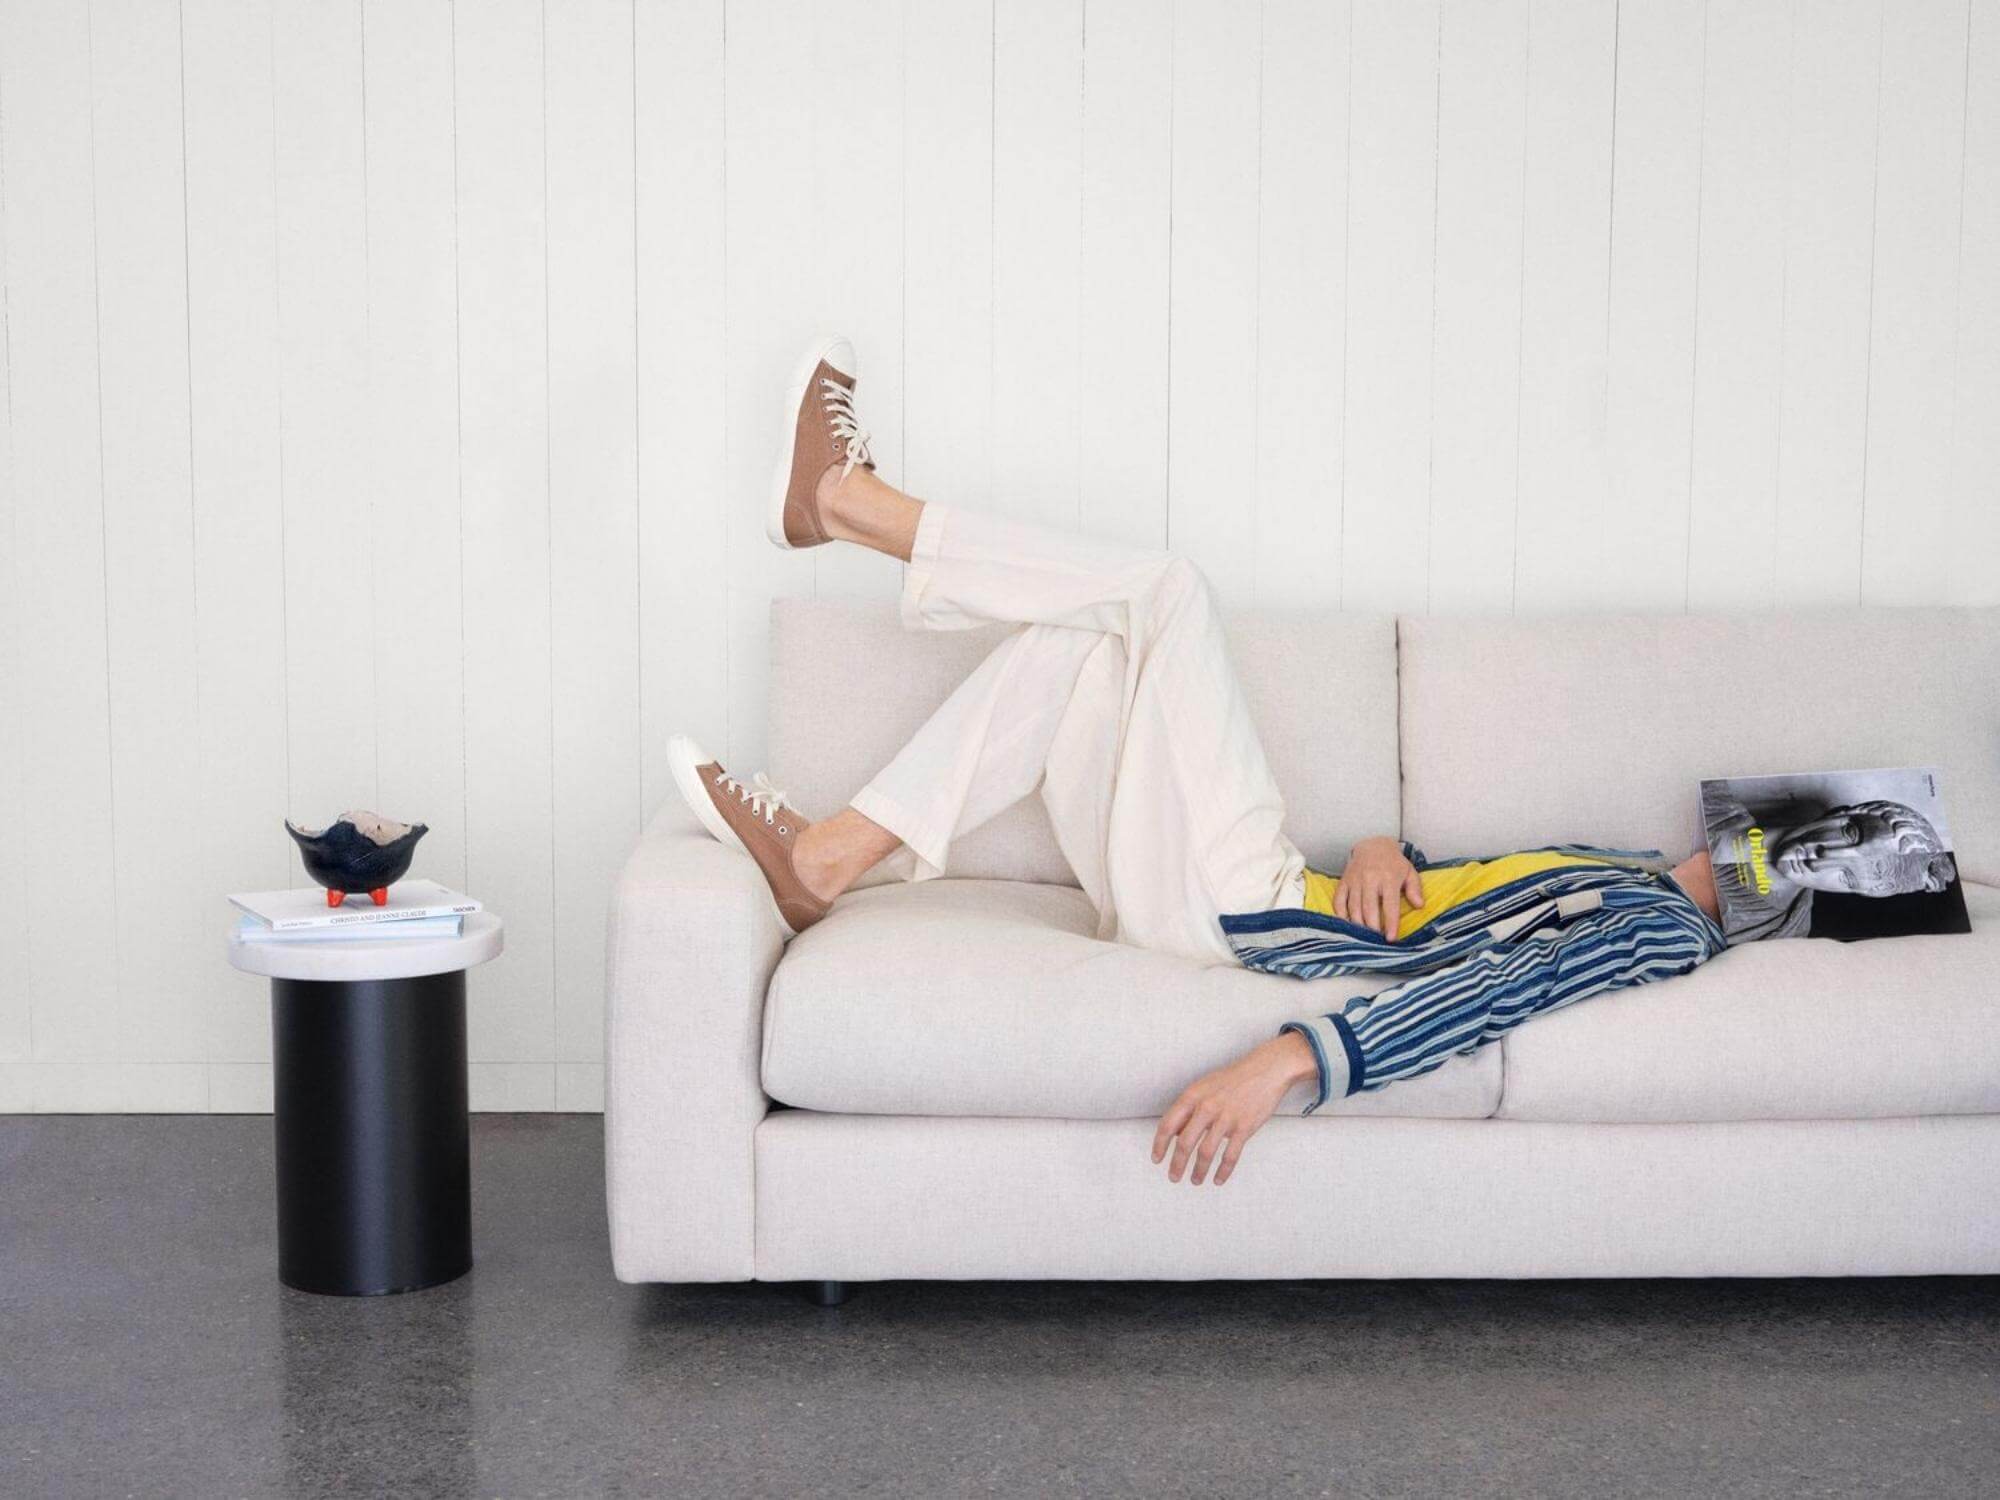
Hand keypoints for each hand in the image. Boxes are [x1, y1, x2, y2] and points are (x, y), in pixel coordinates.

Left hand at [1151, 1033, 1317, 1186]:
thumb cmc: (1232, 1079)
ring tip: (1195, 1180)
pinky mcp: (1244, 1128)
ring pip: (1206, 1153)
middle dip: (1177, 1164)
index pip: (1168, 1124)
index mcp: (1193, 1096)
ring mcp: (1226, 1118)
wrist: (1265, 1071)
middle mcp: (1206, 1107)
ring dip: (1198, 1171)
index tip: (1157, 1158)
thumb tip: (1173, 1133)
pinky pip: (1230, 1156)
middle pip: (1185, 1143)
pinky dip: (1223, 1171)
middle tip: (1173, 1177)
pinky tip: (1218, 1179)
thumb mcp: (1204, 1087)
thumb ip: (1188, 1109)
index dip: (1159, 1145)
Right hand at [1337, 835, 1422, 940]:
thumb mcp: (1409, 872)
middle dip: (1372, 927)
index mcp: (1388, 878)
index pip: (1390, 905)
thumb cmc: (1393, 863)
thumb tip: (1420, 905)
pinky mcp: (1344, 881)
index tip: (1391, 938)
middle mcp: (1370, 879)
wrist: (1373, 845)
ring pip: (1353, 907)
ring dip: (1358, 924)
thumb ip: (1414, 888)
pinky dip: (1341, 914)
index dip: (1391, 923)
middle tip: (1376, 941)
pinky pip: (1339, 900)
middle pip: (1369, 908)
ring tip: (1364, 936)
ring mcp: (1355, 880)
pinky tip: (1347, 924)